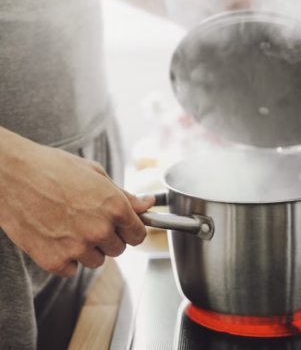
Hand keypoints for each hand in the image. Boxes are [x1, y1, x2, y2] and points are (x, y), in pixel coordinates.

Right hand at [0, 127, 153, 276]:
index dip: (131, 231)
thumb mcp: (96, 174)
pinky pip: (72, 269)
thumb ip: (125, 195)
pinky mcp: (54, 261)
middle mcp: (100, 229)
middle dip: (109, 238)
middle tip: (88, 220)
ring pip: (97, 261)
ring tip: (69, 225)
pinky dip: (65, 258)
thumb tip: (148, 205)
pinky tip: (55, 236)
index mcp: (114, 207)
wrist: (9, 175)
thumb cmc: (52, 169)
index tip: (123, 228)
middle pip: (119, 250)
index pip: (139, 235)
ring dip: (88, 249)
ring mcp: (77, 247)